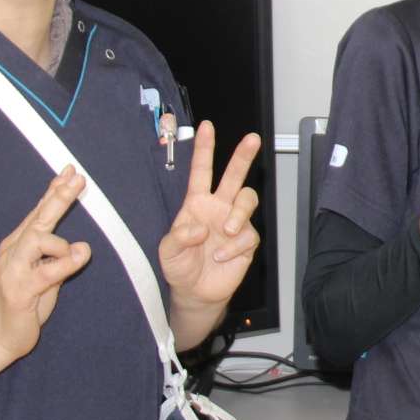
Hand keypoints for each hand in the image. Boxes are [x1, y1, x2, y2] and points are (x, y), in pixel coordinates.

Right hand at [0, 168, 93, 362]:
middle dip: (59, 197)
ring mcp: (14, 269)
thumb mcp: (46, 274)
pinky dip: (64, 262)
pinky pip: (45, 272)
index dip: (54, 190)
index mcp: (20, 244)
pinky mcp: (19, 290)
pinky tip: (80, 256)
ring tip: (79, 250)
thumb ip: (58, 256)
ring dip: (60, 240)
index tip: (70, 171)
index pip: (39, 212)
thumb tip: (81, 244)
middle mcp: (14, 250)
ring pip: (37, 238)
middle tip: (78, 178)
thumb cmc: (23, 302)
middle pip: (39, 218)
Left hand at [159, 121, 264, 307]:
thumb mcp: (167, 251)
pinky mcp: (246, 241)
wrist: (196, 292)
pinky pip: (248, 235)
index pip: (201, 171)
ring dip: (238, 212)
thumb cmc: (180, 266)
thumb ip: (178, 237)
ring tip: (226, 229)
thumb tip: (200, 228)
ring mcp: (234, 223)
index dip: (204, 149)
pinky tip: (221, 257)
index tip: (207, 127)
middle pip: (234, 175)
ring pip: (247, 199)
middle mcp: (218, 208)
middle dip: (243, 155)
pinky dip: (234, 246)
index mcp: (197, 203)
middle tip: (252, 139)